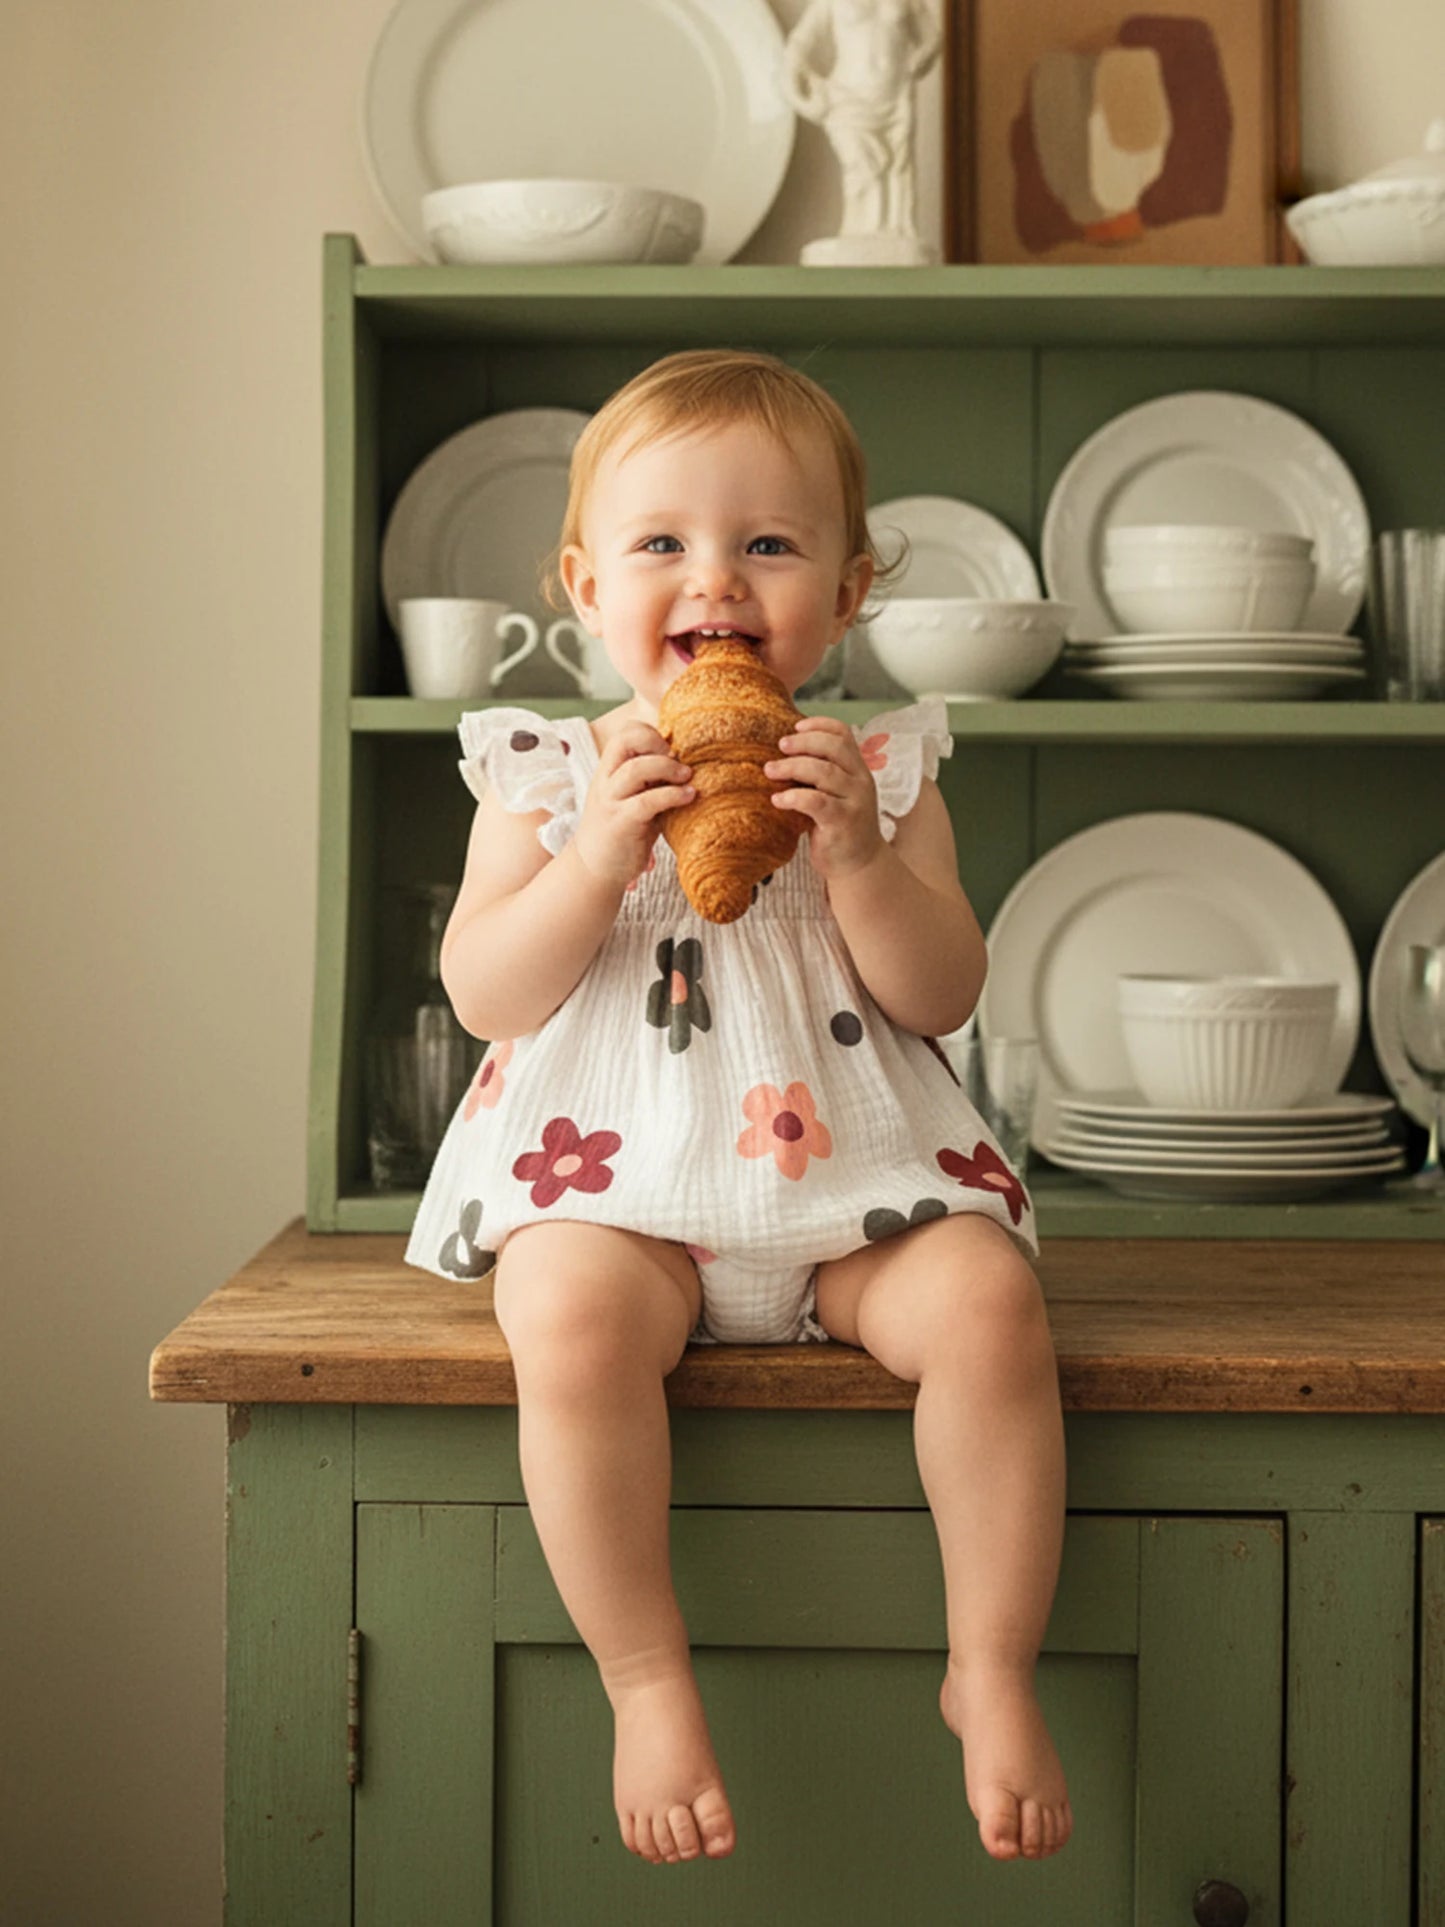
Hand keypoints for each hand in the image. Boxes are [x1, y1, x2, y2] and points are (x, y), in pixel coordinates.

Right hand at [572, 722, 693, 889]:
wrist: (595, 870)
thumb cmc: (622, 833)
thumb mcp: (633, 799)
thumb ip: (650, 781)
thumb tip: (686, 762)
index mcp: (609, 771)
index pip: (624, 733)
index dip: (649, 733)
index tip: (669, 749)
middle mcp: (606, 781)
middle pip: (625, 740)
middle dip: (655, 741)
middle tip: (677, 757)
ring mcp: (611, 800)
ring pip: (636, 768)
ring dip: (669, 768)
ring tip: (688, 777)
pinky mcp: (621, 822)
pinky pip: (648, 801)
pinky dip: (673, 795)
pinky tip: (689, 797)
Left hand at [764, 717, 884, 880]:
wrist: (859, 865)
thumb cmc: (839, 826)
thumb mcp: (836, 794)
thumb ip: (822, 774)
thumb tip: (783, 753)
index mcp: (858, 769)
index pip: (844, 734)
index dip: (820, 725)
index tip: (796, 726)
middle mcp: (861, 781)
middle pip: (833, 748)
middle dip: (803, 743)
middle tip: (779, 745)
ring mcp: (855, 802)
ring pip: (824, 772)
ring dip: (792, 767)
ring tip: (769, 770)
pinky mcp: (843, 822)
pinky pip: (816, 802)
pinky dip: (793, 797)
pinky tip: (777, 800)